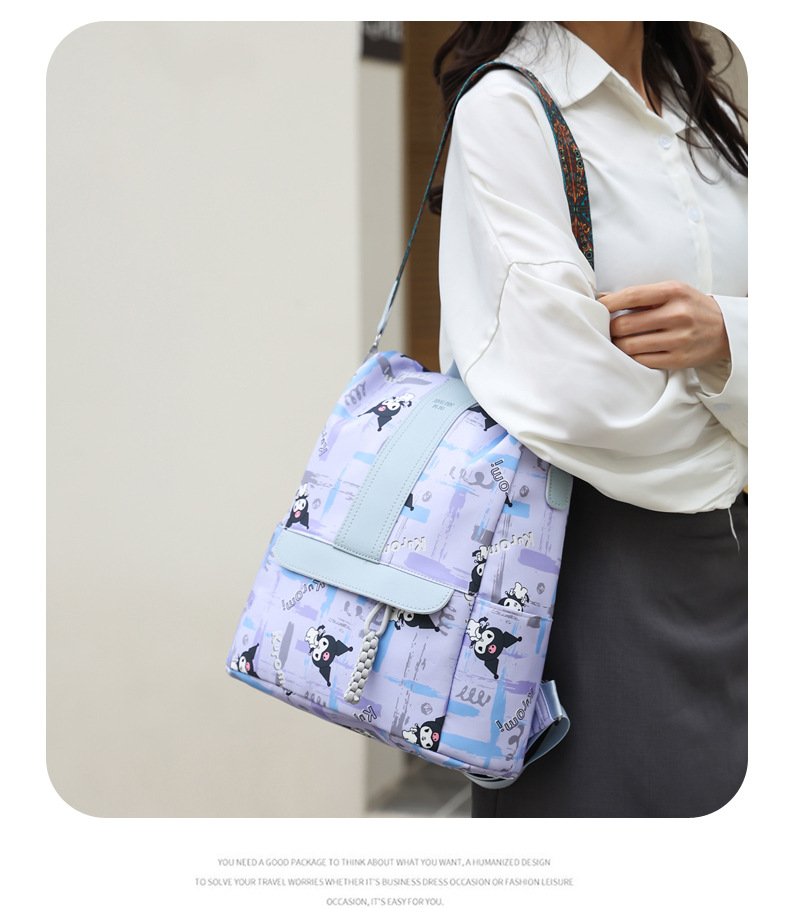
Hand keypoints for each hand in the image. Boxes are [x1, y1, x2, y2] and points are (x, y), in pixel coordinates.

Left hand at [599, 281, 729, 369]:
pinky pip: (641, 361)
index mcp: (674, 292)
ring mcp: (678, 339)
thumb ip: (640, 295)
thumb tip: (602, 296)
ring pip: (629, 346)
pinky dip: (631, 357)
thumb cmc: (692, 307)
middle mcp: (677, 314)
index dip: (607, 304)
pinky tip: (631, 352)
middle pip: (625, 324)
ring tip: (617, 341)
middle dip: (610, 328)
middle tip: (607, 329)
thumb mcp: (673, 292)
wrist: (728, 330)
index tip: (596, 308)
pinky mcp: (678, 360)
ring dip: (617, 345)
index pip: (631, 296)